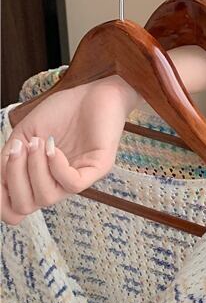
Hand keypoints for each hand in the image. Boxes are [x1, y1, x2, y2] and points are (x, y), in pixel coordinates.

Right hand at [1, 76, 139, 224]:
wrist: (92, 92)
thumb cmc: (60, 112)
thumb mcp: (23, 136)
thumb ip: (7, 160)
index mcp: (41, 179)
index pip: (17, 210)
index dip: (1, 201)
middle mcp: (59, 183)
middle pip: (26, 206)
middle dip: (13, 177)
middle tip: (18, 148)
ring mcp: (79, 177)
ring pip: (47, 197)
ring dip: (34, 169)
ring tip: (37, 142)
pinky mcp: (99, 168)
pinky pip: (73, 184)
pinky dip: (56, 167)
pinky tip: (53, 147)